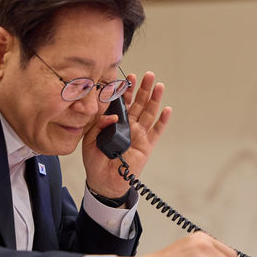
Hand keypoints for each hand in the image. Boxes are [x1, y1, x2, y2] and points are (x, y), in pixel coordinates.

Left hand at [82, 71, 170, 197]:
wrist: (103, 182)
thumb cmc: (95, 161)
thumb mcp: (90, 140)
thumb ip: (99, 125)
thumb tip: (112, 116)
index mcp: (115, 122)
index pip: (122, 102)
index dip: (126, 90)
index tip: (129, 78)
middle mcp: (129, 125)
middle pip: (139, 103)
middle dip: (144, 89)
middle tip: (149, 75)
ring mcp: (139, 134)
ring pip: (149, 113)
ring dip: (154, 99)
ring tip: (159, 86)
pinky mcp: (146, 146)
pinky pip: (156, 131)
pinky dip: (162, 121)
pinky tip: (167, 110)